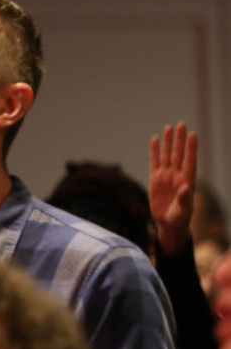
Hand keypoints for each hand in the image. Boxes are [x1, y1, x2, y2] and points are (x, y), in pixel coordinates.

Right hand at [150, 122, 197, 256]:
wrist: (169, 224)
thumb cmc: (180, 219)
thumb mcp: (184, 211)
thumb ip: (184, 199)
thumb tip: (187, 187)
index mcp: (187, 181)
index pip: (189, 161)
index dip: (191, 148)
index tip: (193, 134)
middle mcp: (177, 175)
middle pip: (179, 154)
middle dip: (180, 139)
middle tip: (181, 124)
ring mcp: (166, 176)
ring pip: (167, 155)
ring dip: (169, 141)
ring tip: (169, 127)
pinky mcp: (155, 179)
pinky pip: (154, 161)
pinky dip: (155, 151)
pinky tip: (156, 140)